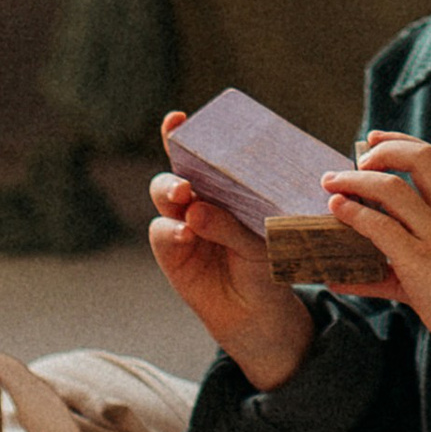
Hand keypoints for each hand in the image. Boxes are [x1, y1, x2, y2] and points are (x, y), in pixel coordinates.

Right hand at [148, 115, 316, 391]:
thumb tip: (196, 211)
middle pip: (179, 167)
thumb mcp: (261, 241)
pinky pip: (163, 232)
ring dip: (171, 191)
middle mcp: (201, 197)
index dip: (187, 134)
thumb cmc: (267, 265)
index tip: (177, 119)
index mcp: (228, 185)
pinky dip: (171, 231)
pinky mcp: (171, 251)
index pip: (206, 153)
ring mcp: (183, 222)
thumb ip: (231, 224)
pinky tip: (185, 234)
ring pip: (165, 195)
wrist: (259, 312)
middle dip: (176, 162)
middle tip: (187, 176)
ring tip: (185, 197)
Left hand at [325, 134, 430, 397]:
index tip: (373, 139)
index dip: (400, 141)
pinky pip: (380, 227)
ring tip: (332, 185)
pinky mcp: (419, 261)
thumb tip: (342, 276)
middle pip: (418, 159)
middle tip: (353, 162)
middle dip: (381, 152)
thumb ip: (394, 263)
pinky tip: (338, 212)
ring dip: (355, 182)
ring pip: (391, 190)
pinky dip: (354, 215)